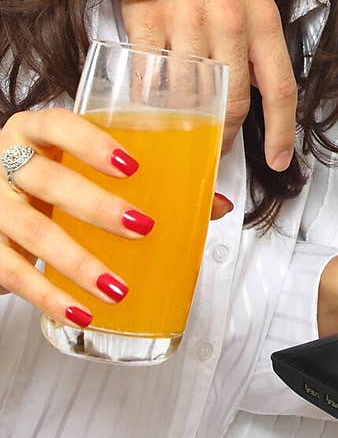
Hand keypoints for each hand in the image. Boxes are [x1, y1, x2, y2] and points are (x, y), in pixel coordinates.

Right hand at [0, 108, 153, 323]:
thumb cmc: (54, 179)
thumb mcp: (86, 169)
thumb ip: (148, 180)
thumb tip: (217, 205)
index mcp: (35, 132)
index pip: (57, 124)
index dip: (91, 143)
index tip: (131, 166)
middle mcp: (6, 162)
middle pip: (48, 181)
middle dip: (97, 207)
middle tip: (143, 228)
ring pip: (33, 231)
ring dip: (78, 263)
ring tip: (117, 288)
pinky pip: (12, 271)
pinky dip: (47, 297)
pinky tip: (79, 312)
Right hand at [121, 0, 295, 167]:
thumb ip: (256, 46)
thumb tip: (252, 100)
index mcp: (263, 19)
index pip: (280, 89)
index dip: (281, 132)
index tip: (277, 160)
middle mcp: (228, 24)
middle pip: (231, 104)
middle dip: (225, 136)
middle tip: (217, 147)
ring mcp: (185, 22)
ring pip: (189, 98)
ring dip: (187, 126)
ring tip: (184, 133)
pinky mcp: (146, 19)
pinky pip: (148, 78)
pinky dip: (150, 102)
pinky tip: (151, 110)